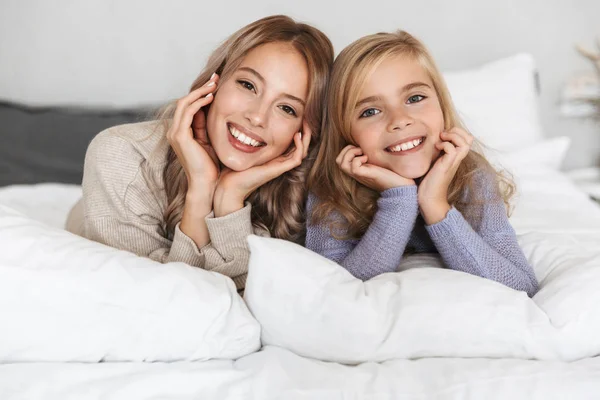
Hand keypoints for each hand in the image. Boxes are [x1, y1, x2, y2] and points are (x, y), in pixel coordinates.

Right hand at [166, 74, 219, 197]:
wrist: (206, 184)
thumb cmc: (211, 166)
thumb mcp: (210, 141)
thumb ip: (206, 127)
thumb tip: (212, 110)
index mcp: (181, 132)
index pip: (188, 106)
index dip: (200, 93)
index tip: (215, 84)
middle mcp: (175, 131)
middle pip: (184, 101)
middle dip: (200, 88)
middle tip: (215, 78)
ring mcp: (175, 134)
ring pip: (184, 103)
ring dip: (200, 92)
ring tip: (214, 84)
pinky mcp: (180, 137)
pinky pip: (188, 113)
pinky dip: (199, 102)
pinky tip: (211, 97)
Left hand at [212, 121, 311, 216]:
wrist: (231, 184)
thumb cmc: (234, 167)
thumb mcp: (243, 147)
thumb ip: (247, 137)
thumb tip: (244, 121)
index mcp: (274, 157)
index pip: (292, 143)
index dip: (296, 130)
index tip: (297, 117)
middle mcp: (280, 161)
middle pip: (301, 146)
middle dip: (305, 132)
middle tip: (306, 119)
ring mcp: (280, 166)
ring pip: (302, 152)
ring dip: (306, 138)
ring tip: (306, 125)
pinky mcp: (279, 170)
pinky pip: (297, 158)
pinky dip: (300, 146)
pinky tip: (296, 136)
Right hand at [336, 145, 414, 191]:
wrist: (399, 186)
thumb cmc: (391, 174)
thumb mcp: (378, 163)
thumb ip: (371, 157)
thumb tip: (369, 145)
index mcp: (357, 170)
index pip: (340, 160)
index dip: (347, 150)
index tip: (360, 148)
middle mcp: (356, 173)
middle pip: (338, 161)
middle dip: (346, 150)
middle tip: (359, 150)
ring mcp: (360, 175)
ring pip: (342, 164)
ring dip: (350, 154)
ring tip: (362, 153)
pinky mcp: (366, 175)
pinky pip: (353, 167)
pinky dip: (358, 160)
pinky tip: (367, 159)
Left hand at [418, 127, 472, 223]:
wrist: (429, 198)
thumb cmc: (429, 181)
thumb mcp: (435, 163)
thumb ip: (437, 154)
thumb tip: (431, 142)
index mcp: (455, 157)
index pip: (467, 139)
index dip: (458, 132)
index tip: (444, 135)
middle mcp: (457, 159)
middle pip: (469, 139)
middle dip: (458, 131)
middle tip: (444, 135)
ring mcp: (452, 163)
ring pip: (465, 143)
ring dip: (453, 136)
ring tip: (441, 139)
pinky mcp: (446, 166)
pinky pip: (452, 150)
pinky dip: (445, 144)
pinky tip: (437, 147)